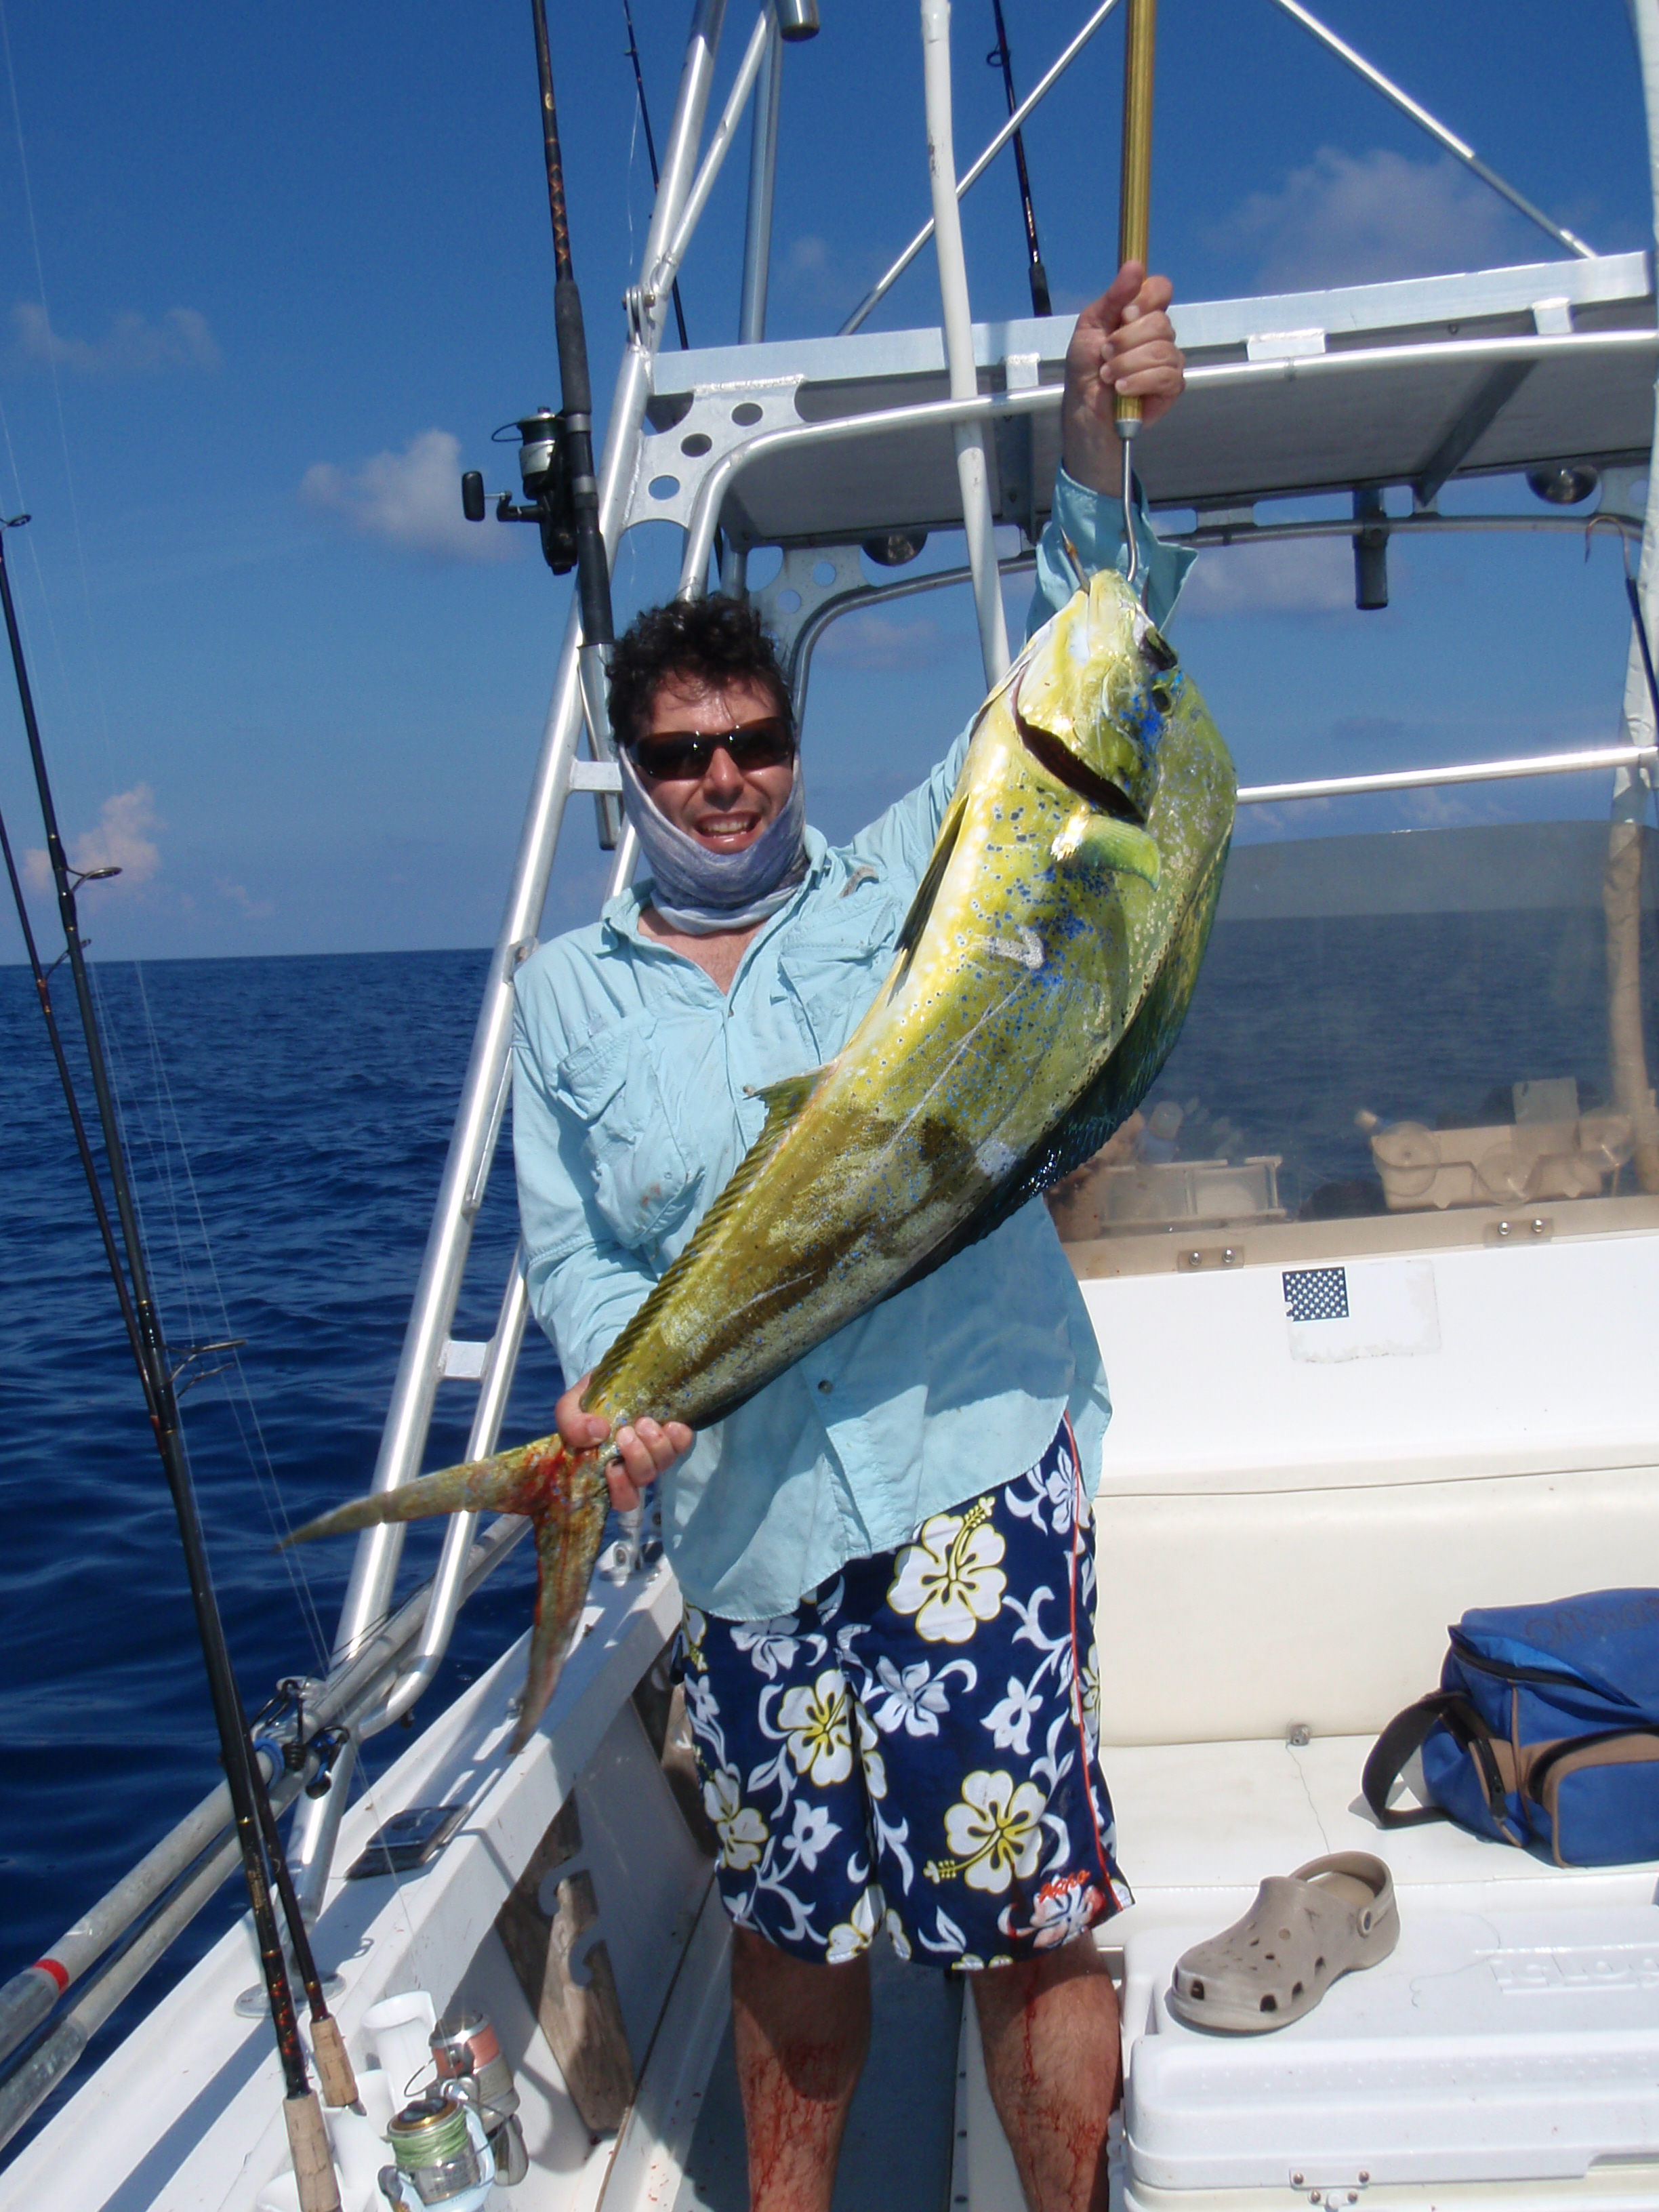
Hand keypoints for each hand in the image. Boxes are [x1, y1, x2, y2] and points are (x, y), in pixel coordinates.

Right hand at [556, 1371, 693, 1512]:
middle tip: (626, 1433)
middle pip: (643, 1480)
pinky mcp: (672, 1433)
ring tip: (644, 1422)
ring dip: (655, 1446)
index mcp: (607, 1468)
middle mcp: (634, 1464)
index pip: (621, 1499)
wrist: (611, 1376)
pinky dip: (679, 1438)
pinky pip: (683, 1444)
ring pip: (663, 1463)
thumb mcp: (570, 1407)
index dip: (621, 1490)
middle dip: (637, 1459)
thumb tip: (599, 1433)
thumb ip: (572, 1424)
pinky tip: (671, 1425)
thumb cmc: (589, 1400)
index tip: (613, 1468)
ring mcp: (654, 1449)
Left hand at [1060, 261, 1185, 494]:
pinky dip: (1139, 381)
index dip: (1146, 298)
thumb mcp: (1091, 326)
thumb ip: (1113, 298)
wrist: (1084, 407)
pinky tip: (1122, 389)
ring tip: (1108, 375)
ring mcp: (1168, 359)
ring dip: (1127, 363)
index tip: (1125, 314)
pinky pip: (1166, 375)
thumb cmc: (1085, 367)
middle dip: (1126, 340)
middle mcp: (1158, 334)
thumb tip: (1134, 264)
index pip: (1161, 289)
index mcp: (1141, 314)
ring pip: (1162, 349)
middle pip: (1161, 321)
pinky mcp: (1171, 387)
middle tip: (1105, 354)